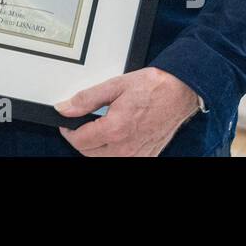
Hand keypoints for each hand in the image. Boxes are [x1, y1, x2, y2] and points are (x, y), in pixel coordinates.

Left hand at [54, 67, 200, 156]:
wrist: (180, 92)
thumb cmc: (152, 87)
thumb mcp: (114, 86)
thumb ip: (86, 99)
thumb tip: (65, 108)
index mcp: (115, 129)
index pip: (79, 141)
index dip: (68, 131)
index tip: (68, 123)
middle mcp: (126, 148)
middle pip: (88, 153)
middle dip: (81, 139)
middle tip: (83, 123)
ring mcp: (138, 155)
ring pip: (103, 159)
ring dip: (96, 147)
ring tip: (100, 128)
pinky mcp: (147, 157)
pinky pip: (121, 160)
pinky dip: (113, 152)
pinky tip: (116, 137)